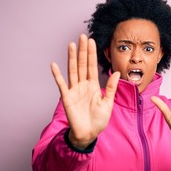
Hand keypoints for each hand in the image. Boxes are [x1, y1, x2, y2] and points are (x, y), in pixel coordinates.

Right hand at [51, 34, 119, 148]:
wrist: (89, 134)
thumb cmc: (99, 120)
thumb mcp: (108, 103)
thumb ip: (110, 87)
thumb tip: (116, 72)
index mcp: (93, 85)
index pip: (92, 66)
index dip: (91, 54)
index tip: (91, 41)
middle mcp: (83, 85)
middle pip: (82, 64)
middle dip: (82, 51)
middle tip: (82, 36)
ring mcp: (74, 90)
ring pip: (73, 71)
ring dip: (71, 58)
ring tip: (71, 45)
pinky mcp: (67, 98)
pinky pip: (62, 85)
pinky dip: (57, 75)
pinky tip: (54, 65)